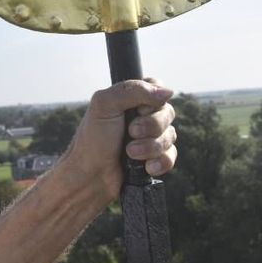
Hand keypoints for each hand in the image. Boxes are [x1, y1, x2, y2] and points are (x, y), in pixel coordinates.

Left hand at [63, 78, 176, 199]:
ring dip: (151, 146)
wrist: (90, 176)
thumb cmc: (93, 139)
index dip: (152, 100)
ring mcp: (150, 137)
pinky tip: (146, 167)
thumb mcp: (105, 105)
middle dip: (150, 126)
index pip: (157, 87)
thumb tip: (167, 92)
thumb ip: (133, 90)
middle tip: (130, 133)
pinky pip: (171, 156)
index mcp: (130, 99)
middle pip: (168, 112)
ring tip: (130, 153)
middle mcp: (142, 116)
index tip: (137, 110)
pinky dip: (160, 162)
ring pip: (171, 135)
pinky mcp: (154, 158)